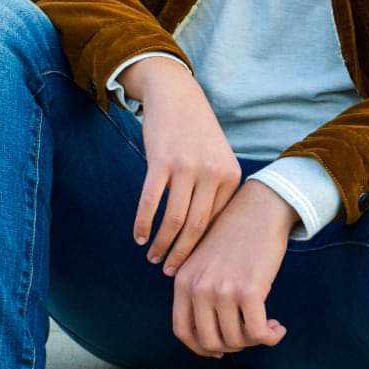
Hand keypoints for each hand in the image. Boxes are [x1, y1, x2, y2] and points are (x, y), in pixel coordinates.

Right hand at [128, 58, 243, 269]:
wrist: (177, 95)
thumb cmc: (196, 133)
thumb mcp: (217, 159)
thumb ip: (215, 193)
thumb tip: (203, 238)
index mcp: (230, 177)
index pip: (215, 224)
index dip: (201, 249)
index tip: (190, 264)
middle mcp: (212, 174)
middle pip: (195, 228)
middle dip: (181, 255)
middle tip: (170, 272)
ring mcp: (187, 167)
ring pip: (173, 220)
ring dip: (160, 244)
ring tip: (152, 257)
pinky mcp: (161, 161)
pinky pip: (151, 202)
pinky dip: (143, 224)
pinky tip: (138, 236)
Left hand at [166, 180, 294, 358]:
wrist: (260, 210)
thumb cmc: (236, 237)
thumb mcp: (205, 262)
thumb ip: (200, 293)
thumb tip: (213, 341)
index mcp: (183, 281)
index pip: (182, 330)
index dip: (201, 347)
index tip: (220, 349)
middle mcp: (198, 287)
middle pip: (210, 341)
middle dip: (233, 346)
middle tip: (249, 337)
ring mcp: (222, 290)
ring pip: (236, 339)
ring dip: (255, 340)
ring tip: (267, 327)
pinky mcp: (249, 290)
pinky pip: (257, 332)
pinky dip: (270, 337)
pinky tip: (278, 328)